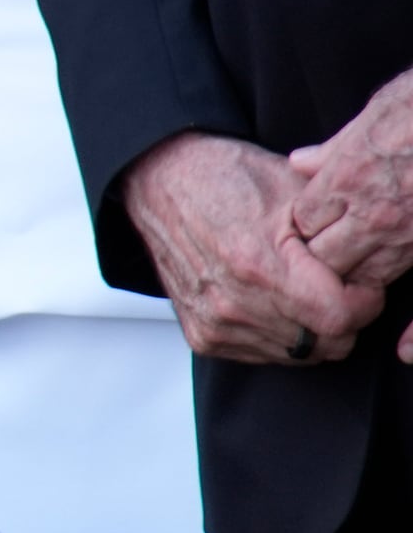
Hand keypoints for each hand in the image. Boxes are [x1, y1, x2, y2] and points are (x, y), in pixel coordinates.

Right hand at [124, 132, 384, 365]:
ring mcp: (215, 324)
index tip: (358, 280)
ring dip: (310, 327)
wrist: (159, 180)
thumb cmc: (224, 177)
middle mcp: (232, 303)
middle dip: (341, 316)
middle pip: (326, 343)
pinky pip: (266, 355)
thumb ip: (338, 234)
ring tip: (297, 287)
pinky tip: (270, 300)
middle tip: (330, 283)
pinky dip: (279, 334)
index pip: (341, 318)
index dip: (363, 300)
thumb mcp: (292, 192)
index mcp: (257, 265)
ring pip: (301, 353)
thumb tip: (373, 266)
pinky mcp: (203, 336)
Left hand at [289, 68, 412, 304]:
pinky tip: (404, 350)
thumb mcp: (374, 114)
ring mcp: (408, 234)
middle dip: (321, 261)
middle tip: (321, 264)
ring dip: (361, 278)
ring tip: (355, 280)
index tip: (306, 229)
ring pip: (369, 274)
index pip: (304, 218)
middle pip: (328, 255)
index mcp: (349, 176)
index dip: (304, 225)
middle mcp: (375, 211)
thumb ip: (334, 148)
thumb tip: (300, 163)